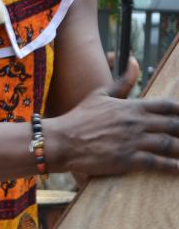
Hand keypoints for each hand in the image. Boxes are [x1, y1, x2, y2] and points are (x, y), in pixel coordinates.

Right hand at [49, 57, 178, 175]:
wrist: (61, 141)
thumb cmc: (79, 118)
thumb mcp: (100, 94)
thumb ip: (122, 82)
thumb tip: (134, 62)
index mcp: (132, 107)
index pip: (167, 106)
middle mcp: (136, 123)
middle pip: (174, 125)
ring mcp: (133, 141)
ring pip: (169, 144)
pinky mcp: (127, 159)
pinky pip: (157, 163)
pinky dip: (172, 167)